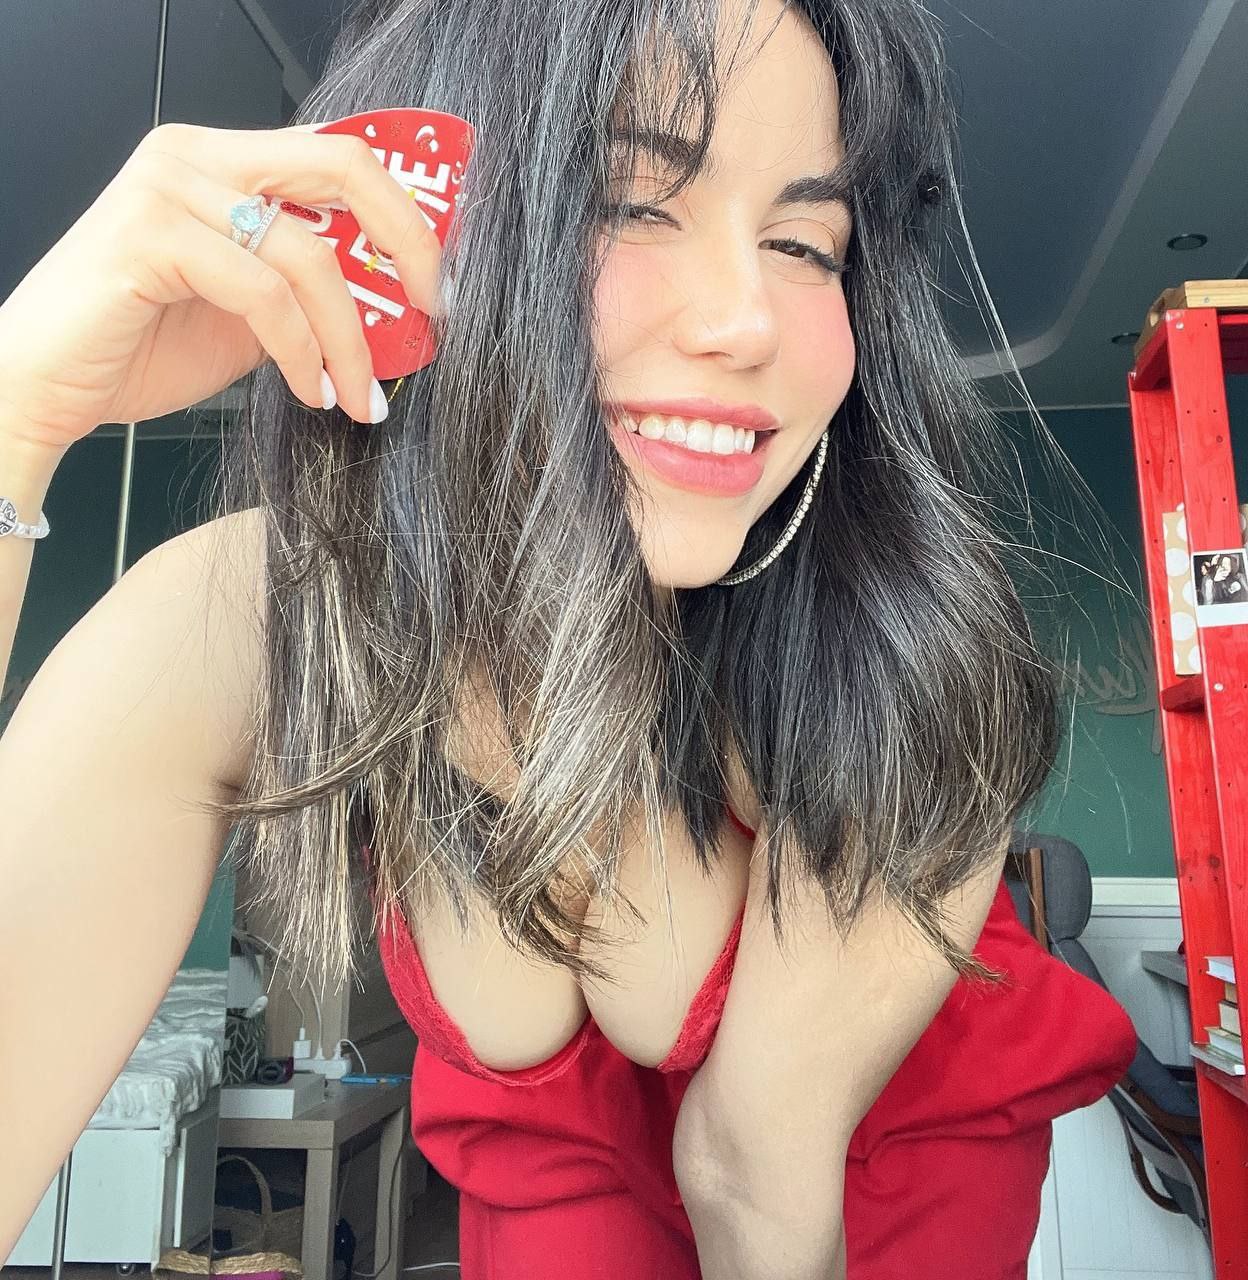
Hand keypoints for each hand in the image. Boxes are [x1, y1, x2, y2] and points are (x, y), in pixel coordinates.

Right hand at [0, 120, 444, 451]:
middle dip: (406, 243)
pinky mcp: (148, 235)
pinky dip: (301, 352)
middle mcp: (198, 157)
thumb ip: (309, 297)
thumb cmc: (140, 346)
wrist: (47, 386)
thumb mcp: (253, 319)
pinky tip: (310, 392)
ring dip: (349, 339)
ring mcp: (169, 188)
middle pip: (340, 166)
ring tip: (357, 395)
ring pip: (307, 253)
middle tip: (431, 314)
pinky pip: (262, 292)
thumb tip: (393, 313)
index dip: (405, 215)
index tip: (437, 285)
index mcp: (225, 164)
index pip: (339, 159)